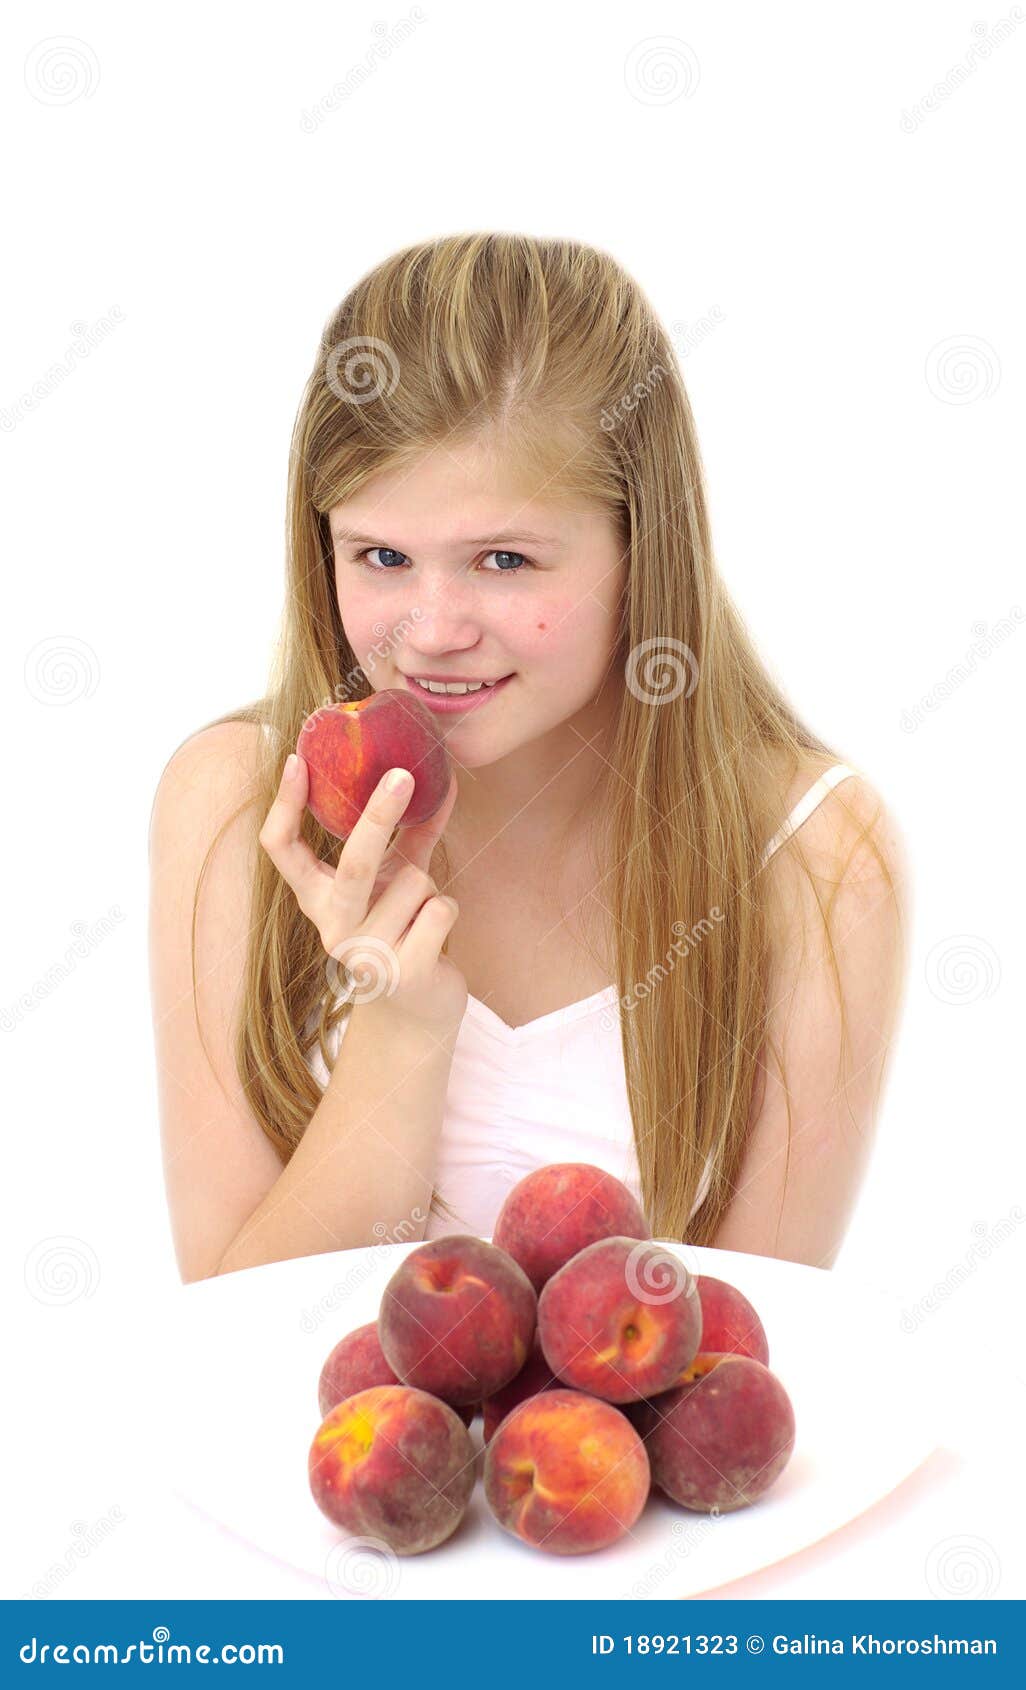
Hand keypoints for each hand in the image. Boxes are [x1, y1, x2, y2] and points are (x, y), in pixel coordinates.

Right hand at [258, 757, 466, 1035]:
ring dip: (429, 887)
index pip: (281, 849)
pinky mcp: (403, 975)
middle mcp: (332, 927)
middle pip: (352, 863)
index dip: (284, 806)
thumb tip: (442, 780)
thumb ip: (413, 834)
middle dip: (379, 817)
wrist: (419, 1010)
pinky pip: (439, 910)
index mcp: (319, 899)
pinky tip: (434, 936)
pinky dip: (448, 911)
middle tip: (402, 774)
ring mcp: (366, 954)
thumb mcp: (399, 878)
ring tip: (420, 916)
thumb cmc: (406, 929)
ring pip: (414, 883)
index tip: (297, 760)